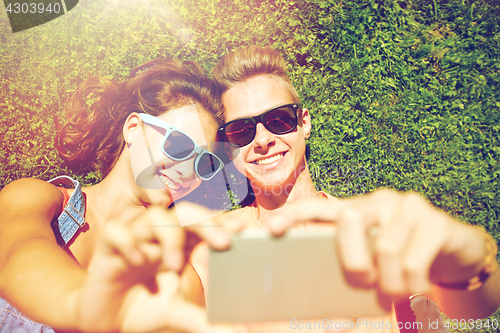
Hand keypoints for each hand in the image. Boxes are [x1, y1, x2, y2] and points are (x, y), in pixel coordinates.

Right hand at [75, 202, 239, 332]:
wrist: (104, 319)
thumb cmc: (143, 307)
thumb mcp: (175, 312)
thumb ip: (202, 319)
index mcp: (179, 245)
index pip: (202, 223)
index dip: (221, 221)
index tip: (242, 228)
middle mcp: (159, 237)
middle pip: (184, 213)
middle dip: (205, 222)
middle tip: (224, 241)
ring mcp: (135, 239)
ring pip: (154, 217)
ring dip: (169, 236)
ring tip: (175, 265)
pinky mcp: (108, 249)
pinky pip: (116, 232)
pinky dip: (128, 242)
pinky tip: (137, 261)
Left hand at [267, 189, 488, 297]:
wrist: (452, 247)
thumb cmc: (400, 256)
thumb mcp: (373, 259)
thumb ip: (352, 266)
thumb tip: (322, 300)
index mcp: (354, 211)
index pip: (318, 207)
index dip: (293, 215)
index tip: (271, 229)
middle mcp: (377, 201)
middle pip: (349, 221)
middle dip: (352, 262)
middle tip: (363, 285)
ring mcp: (407, 206)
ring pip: (386, 247)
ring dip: (388, 284)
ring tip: (393, 297)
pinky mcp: (436, 221)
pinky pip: (415, 260)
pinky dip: (411, 286)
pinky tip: (415, 292)